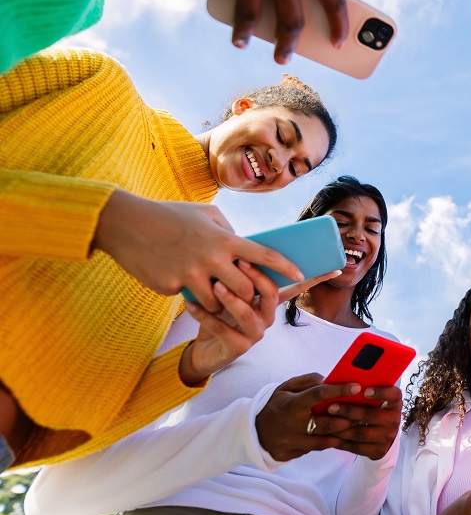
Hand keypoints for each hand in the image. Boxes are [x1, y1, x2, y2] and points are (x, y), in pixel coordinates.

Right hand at [93, 190, 303, 312]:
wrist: (126, 224)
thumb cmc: (169, 215)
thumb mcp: (205, 214)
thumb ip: (228, 231)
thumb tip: (244, 246)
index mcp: (224, 238)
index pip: (264, 255)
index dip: (284, 266)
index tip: (300, 274)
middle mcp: (212, 258)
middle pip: (245, 289)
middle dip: (245, 294)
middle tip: (240, 291)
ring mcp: (192, 275)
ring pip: (218, 300)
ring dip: (215, 298)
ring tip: (203, 283)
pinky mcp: (172, 287)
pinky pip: (189, 298)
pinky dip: (186, 292)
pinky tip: (172, 273)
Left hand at [178, 266, 341, 385]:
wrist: (203, 349)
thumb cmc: (219, 314)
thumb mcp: (231, 291)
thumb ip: (240, 274)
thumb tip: (242, 245)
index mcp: (269, 303)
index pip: (296, 288)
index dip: (315, 278)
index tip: (333, 267)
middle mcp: (267, 318)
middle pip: (271, 294)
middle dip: (256, 276)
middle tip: (238, 261)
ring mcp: (254, 334)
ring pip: (248, 313)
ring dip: (231, 298)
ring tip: (215, 285)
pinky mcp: (237, 348)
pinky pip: (222, 328)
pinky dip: (204, 315)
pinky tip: (189, 304)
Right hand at [255, 374, 363, 460]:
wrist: (252, 431)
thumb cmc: (275, 405)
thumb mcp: (285, 387)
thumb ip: (307, 381)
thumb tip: (328, 379)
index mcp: (291, 404)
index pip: (318, 395)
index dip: (338, 390)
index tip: (356, 386)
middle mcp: (292, 424)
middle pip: (326, 423)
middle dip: (348, 418)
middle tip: (365, 412)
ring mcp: (292, 441)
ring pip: (324, 440)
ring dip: (343, 434)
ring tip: (359, 426)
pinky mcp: (292, 453)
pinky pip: (316, 449)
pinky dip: (330, 443)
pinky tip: (343, 437)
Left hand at [314, 385, 403, 459]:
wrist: (383, 438)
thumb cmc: (374, 411)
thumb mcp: (376, 402)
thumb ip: (365, 392)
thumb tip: (344, 379)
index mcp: (395, 404)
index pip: (394, 395)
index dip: (381, 392)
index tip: (365, 390)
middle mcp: (394, 420)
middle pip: (371, 415)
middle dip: (349, 410)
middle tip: (331, 406)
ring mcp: (386, 437)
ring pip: (360, 433)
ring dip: (340, 427)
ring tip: (325, 421)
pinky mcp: (377, 451)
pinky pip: (356, 447)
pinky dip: (340, 440)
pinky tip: (329, 434)